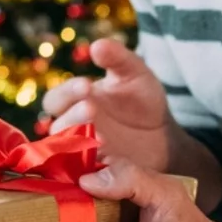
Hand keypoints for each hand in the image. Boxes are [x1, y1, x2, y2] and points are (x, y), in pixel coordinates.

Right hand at [41, 39, 176, 172]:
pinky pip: (85, 176)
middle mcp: (71, 128)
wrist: (164, 138)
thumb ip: (118, 58)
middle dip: (73, 116)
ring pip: (68, 153)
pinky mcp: (95, 176)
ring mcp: (81, 154)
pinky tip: (107, 160)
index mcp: (75, 101)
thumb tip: (97, 46)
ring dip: (81, 143)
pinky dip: (93, 169)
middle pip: (58, 126)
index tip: (86, 85)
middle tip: (91, 108)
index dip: (68, 93)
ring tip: (101, 136)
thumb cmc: (142, 102)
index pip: (56, 99)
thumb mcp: (135, 74)